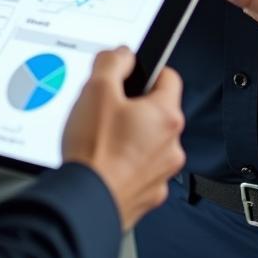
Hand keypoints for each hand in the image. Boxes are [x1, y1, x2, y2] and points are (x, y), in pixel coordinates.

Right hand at [61, 47, 184, 230]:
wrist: (86, 203)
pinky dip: (125, 163)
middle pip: (156, 111)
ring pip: (149, 142)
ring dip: (130, 136)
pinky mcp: (148, 194)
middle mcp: (172, 145)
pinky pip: (140, 169)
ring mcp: (162, 173)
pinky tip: (102, 161)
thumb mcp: (96, 89)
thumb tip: (122, 54)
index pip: (169, 77)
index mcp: (165, 116)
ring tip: (100, 138)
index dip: (148, 69)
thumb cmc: (95, 151)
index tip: (131, 72)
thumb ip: (112, 62)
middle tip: (105, 108)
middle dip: (133, 106)